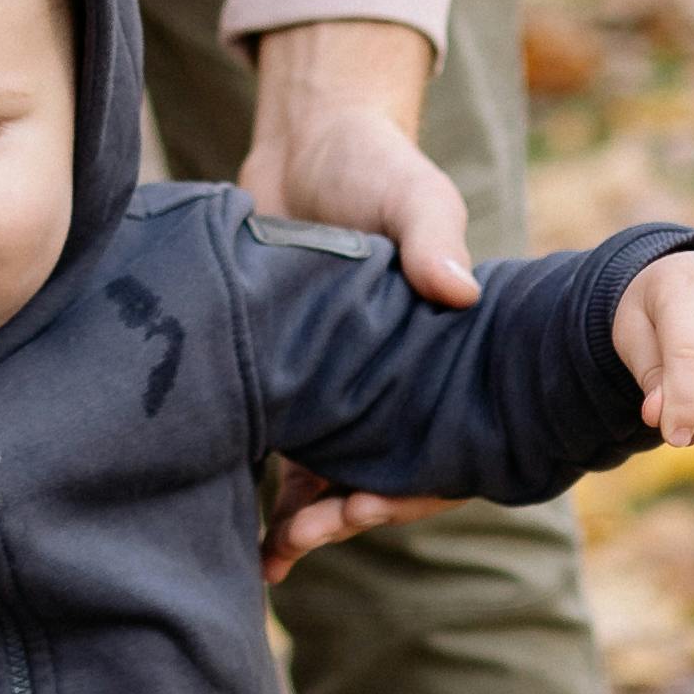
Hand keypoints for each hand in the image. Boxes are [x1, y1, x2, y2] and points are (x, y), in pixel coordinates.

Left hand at [245, 14, 471, 569]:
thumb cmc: (376, 162)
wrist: (309, 137)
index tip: (363, 505)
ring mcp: (335, 382)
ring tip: (265, 557)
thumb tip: (458, 288)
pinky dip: (265, 480)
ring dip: (303, 519)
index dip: (407, 487)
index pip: (438, 445)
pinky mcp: (284, 370)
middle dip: (342, 516)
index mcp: (438, 356)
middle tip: (296, 541)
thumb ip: (435, 236)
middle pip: (379, 474)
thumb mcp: (415, 191)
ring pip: (328, 471)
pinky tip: (234, 516)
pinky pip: (281, 438)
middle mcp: (390, 382)